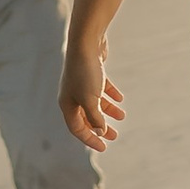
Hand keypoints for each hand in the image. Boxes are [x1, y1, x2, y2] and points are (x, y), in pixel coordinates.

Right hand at [60, 36, 125, 152]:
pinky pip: (101, 88)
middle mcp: (72, 94)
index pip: (77, 128)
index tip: (104, 147)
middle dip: (100, 127)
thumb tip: (100, 131)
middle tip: (113, 136)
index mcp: (67, 104)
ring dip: (108, 111)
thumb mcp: (91, 100)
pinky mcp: (92, 72)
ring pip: (95, 102)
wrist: (86, 41)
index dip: (90, 139)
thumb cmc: (85, 72)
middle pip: (86, 116)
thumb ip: (95, 118)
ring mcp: (81, 83)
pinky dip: (110, 95)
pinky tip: (120, 99)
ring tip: (122, 116)